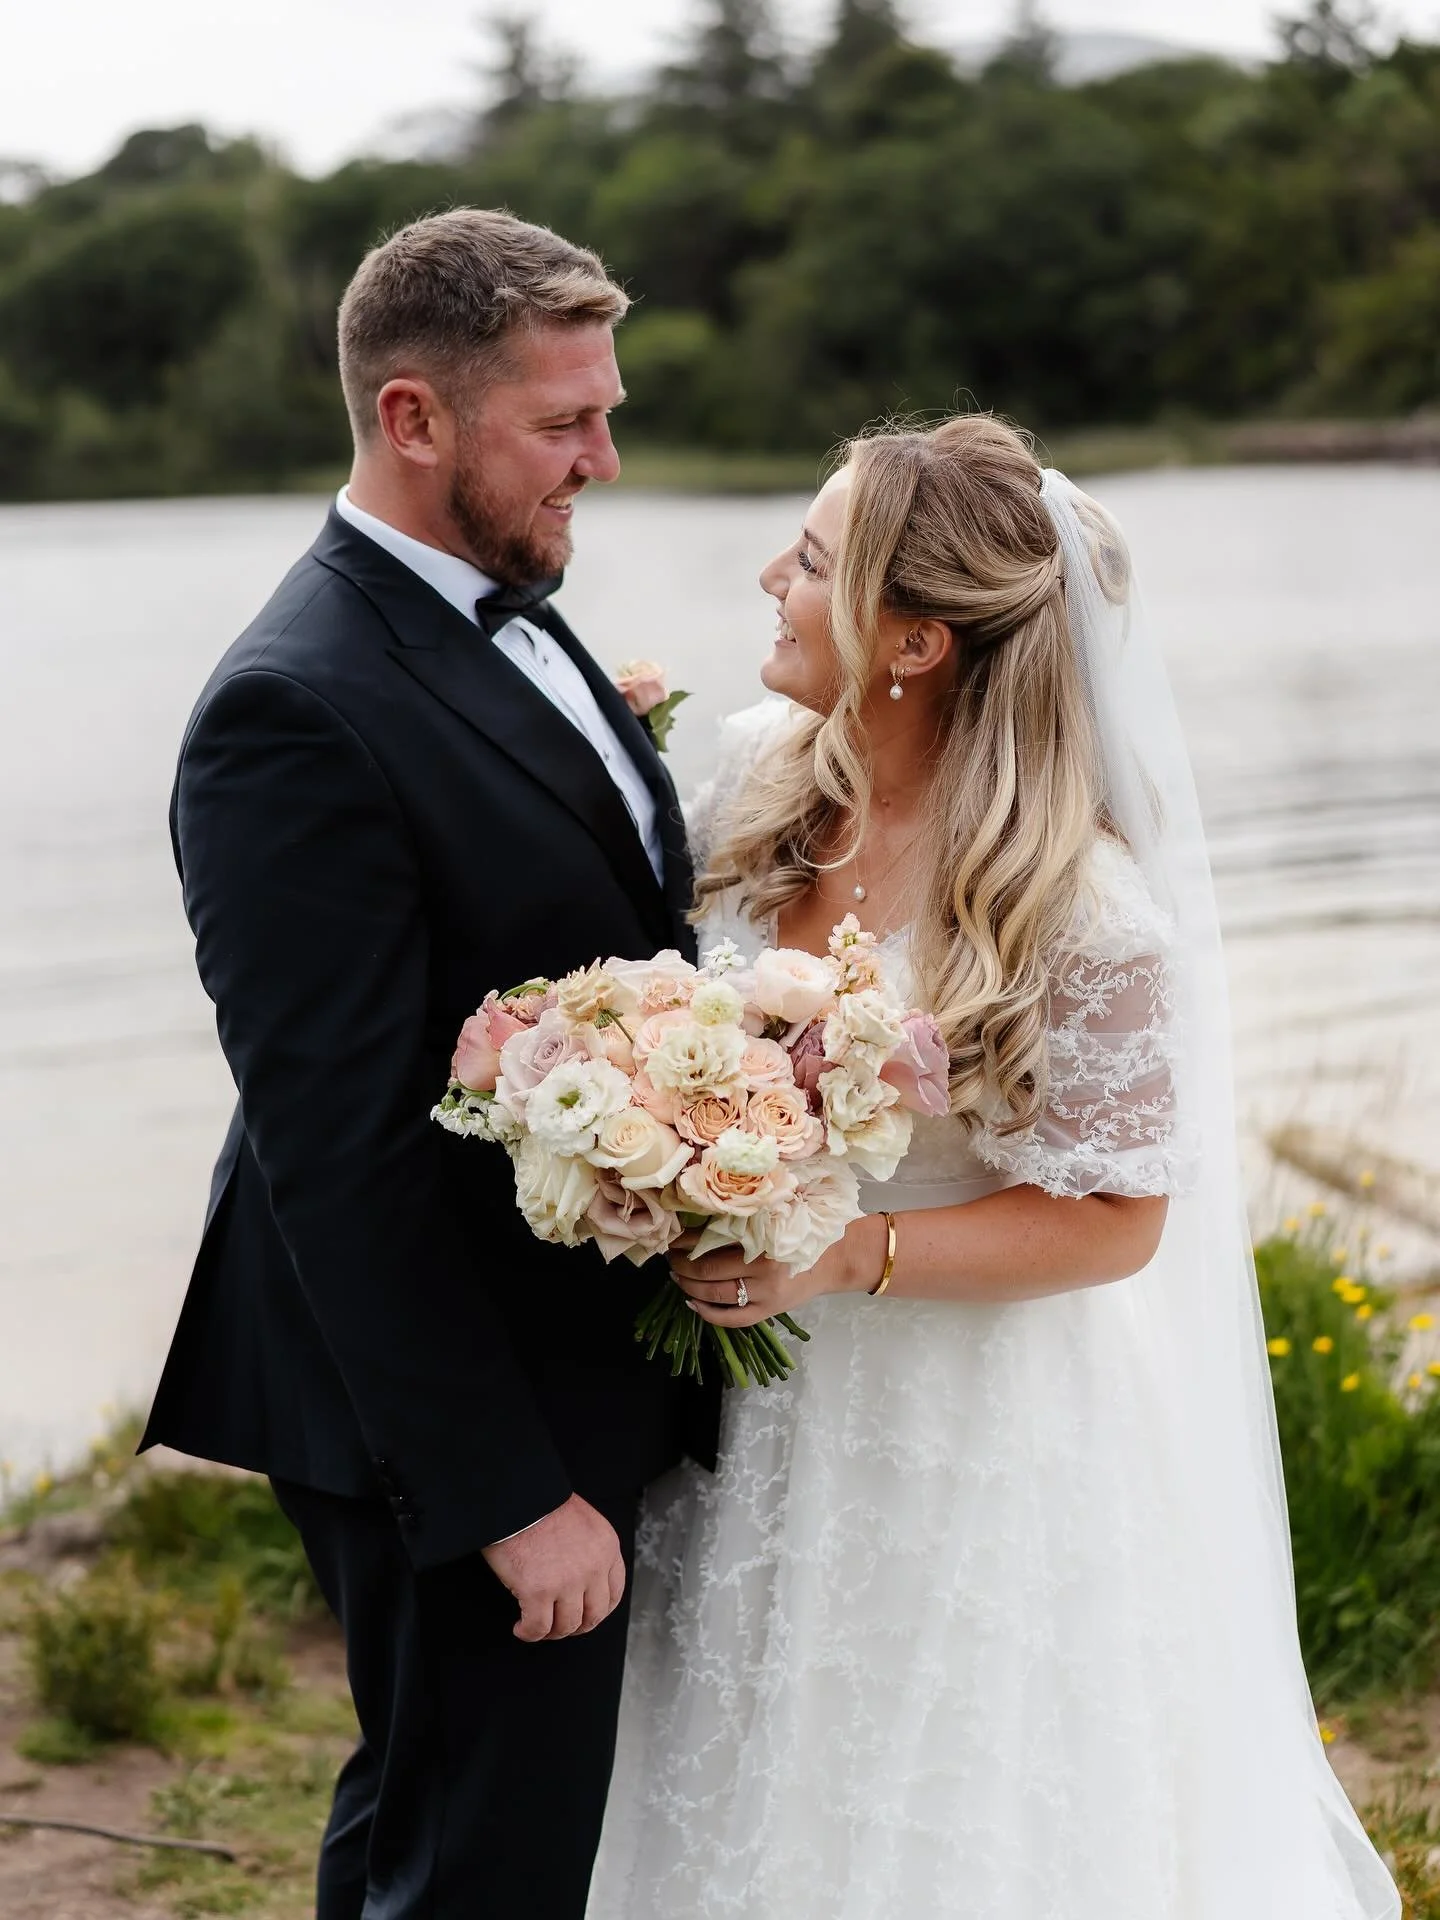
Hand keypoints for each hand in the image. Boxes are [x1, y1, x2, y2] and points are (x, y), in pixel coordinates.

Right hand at [481, 1494, 624, 1643]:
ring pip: (566, 1626)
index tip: (586, 1615)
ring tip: (537, 1626)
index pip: (614, 1593)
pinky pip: (538, 1627)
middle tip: (560, 1626)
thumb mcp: (584, 1522)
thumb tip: (583, 1580)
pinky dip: (529, 1633)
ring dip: (552, 1632)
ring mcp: (567, 1582)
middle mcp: (593, 1568)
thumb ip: (590, 1550)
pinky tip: (521, 1628)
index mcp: (606, 1548)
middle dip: (577, 1626)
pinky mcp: (538, 1591)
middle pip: (593, 1615)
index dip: (599, 1610)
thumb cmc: (542, 1504)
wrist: (516, 1497)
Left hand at [671, 1214, 886, 1327]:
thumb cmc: (802, 1230)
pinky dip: (708, 1313)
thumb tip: (697, 1217)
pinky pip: (732, 1319)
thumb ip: (744, 1218)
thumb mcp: (775, 1216)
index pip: (713, 1240)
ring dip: (689, 1286)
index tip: (674, 1236)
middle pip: (709, 1270)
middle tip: (670, 1257)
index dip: (688, 1240)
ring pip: (716, 1294)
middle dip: (682, 1264)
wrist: (836, 1258)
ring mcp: (767, 1294)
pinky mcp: (770, 1311)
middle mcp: (764, 1268)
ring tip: (677, 1277)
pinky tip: (693, 1303)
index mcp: (764, 1238)